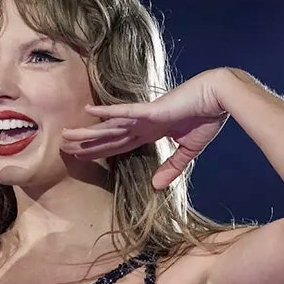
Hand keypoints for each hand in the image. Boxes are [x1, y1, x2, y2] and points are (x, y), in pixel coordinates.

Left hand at [60, 69, 230, 189]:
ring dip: (87, 132)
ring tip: (66, 135)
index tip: (80, 155)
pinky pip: (125, 111)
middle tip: (62, 148)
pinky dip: (108, 112)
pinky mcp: (151, 110)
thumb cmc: (206, 118)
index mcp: (150, 132)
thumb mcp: (187, 151)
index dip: (99, 151)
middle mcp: (142, 124)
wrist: (221, 98)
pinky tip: (89, 110)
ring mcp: (144, 116)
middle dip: (86, 144)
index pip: (118, 145)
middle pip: (108, 138)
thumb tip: (157, 186)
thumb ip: (171, 167)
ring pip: (109, 127)